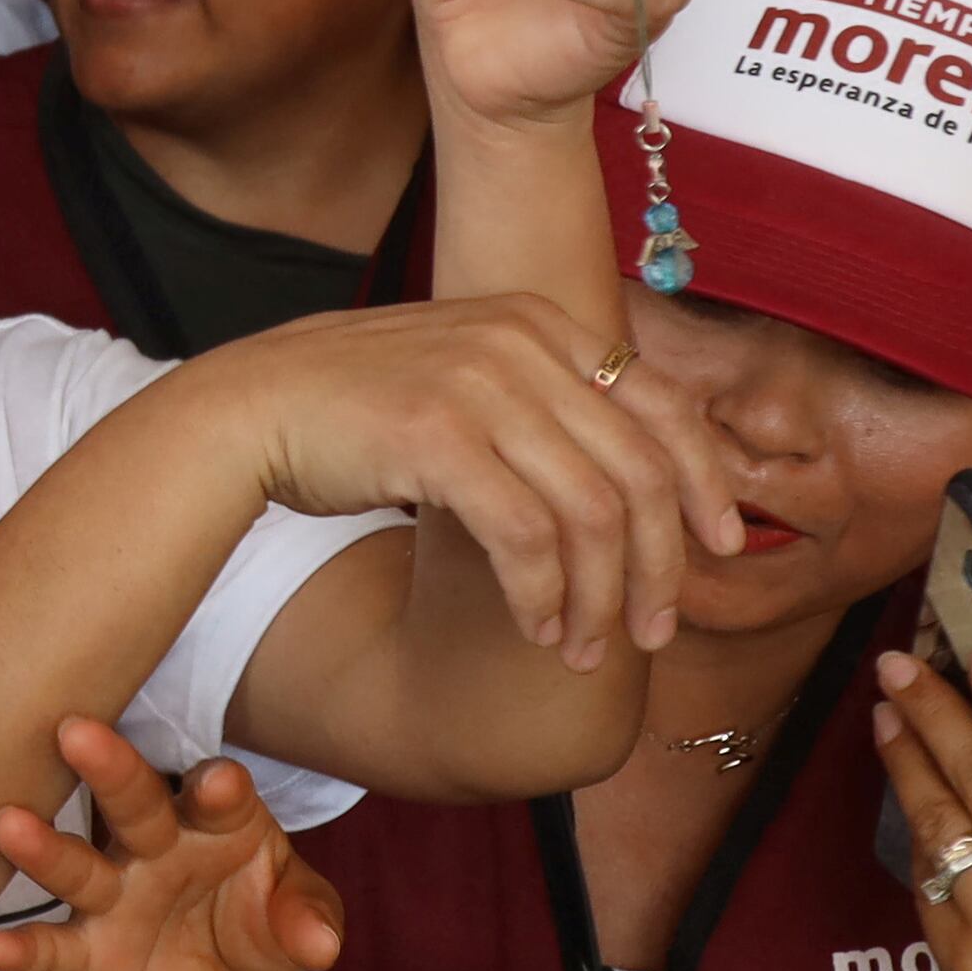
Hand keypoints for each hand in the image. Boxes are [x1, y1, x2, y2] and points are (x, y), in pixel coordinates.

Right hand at [0, 733, 338, 970]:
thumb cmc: (254, 912)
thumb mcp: (296, 913)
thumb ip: (308, 917)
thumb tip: (320, 942)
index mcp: (216, 821)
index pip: (218, 793)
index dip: (218, 788)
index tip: (220, 783)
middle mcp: (156, 845)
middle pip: (134, 802)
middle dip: (109, 768)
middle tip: (78, 733)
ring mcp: (115, 894)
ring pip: (78, 866)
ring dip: (44, 847)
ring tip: (8, 824)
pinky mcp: (88, 950)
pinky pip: (53, 948)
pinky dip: (21, 951)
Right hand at [176, 293, 736, 665]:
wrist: (246, 408)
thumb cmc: (355, 410)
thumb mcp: (465, 379)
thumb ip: (540, 404)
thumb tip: (629, 481)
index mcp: (538, 321)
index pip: (664, 405)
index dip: (706, 485)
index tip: (725, 549)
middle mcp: (519, 340)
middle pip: (640, 469)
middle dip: (660, 566)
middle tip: (653, 634)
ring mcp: (479, 382)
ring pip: (592, 512)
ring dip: (600, 597)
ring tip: (585, 650)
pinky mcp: (436, 433)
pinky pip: (526, 534)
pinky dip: (544, 596)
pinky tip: (536, 629)